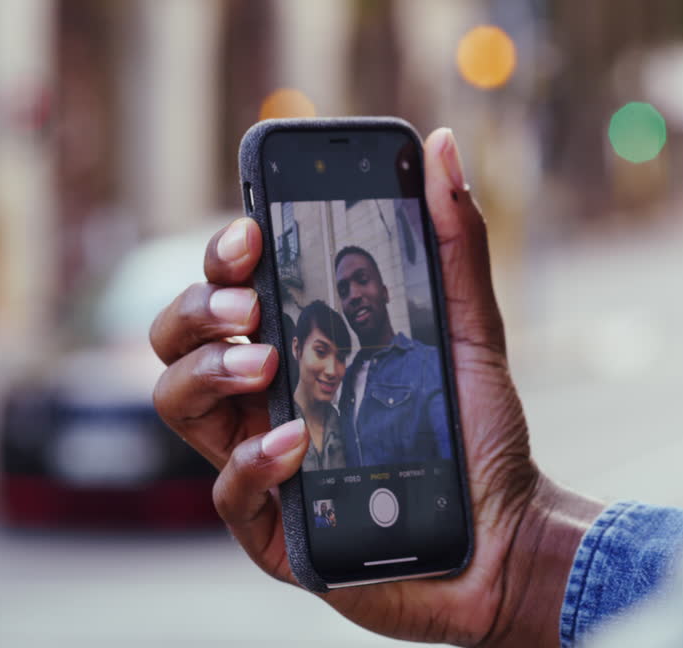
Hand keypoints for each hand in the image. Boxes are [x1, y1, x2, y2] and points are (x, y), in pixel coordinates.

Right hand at [150, 128, 603, 646]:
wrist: (506, 534)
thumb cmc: (479, 434)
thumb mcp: (472, 329)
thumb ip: (454, 242)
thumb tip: (438, 147)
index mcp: (301, 350)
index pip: (230, 289)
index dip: (220, 256)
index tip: (247, 234)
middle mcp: (267, 400)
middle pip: (175, 340)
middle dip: (196, 308)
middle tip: (247, 305)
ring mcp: (260, 463)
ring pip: (177, 404)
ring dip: (208, 371)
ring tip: (266, 364)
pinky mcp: (272, 530)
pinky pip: (227, 488)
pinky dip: (254, 458)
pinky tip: (297, 442)